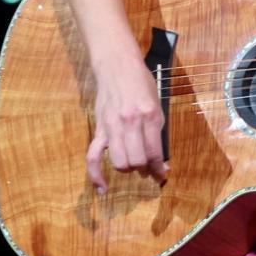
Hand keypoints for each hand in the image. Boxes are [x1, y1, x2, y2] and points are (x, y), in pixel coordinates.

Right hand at [86, 56, 168, 192]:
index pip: (154, 151)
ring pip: (119, 162)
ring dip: (127, 169)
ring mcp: (112, 127)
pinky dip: (96, 175)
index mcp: (149, 116)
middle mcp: (130, 123)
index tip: (163, 174)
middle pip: (137, 160)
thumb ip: (156, 127)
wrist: (117, 67)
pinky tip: (103, 188)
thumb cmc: (141, 83)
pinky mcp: (99, 128)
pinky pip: (93, 157)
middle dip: (144, 169)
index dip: (160, 167)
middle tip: (148, 167)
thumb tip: (159, 155)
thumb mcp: (157, 102)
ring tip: (133, 166)